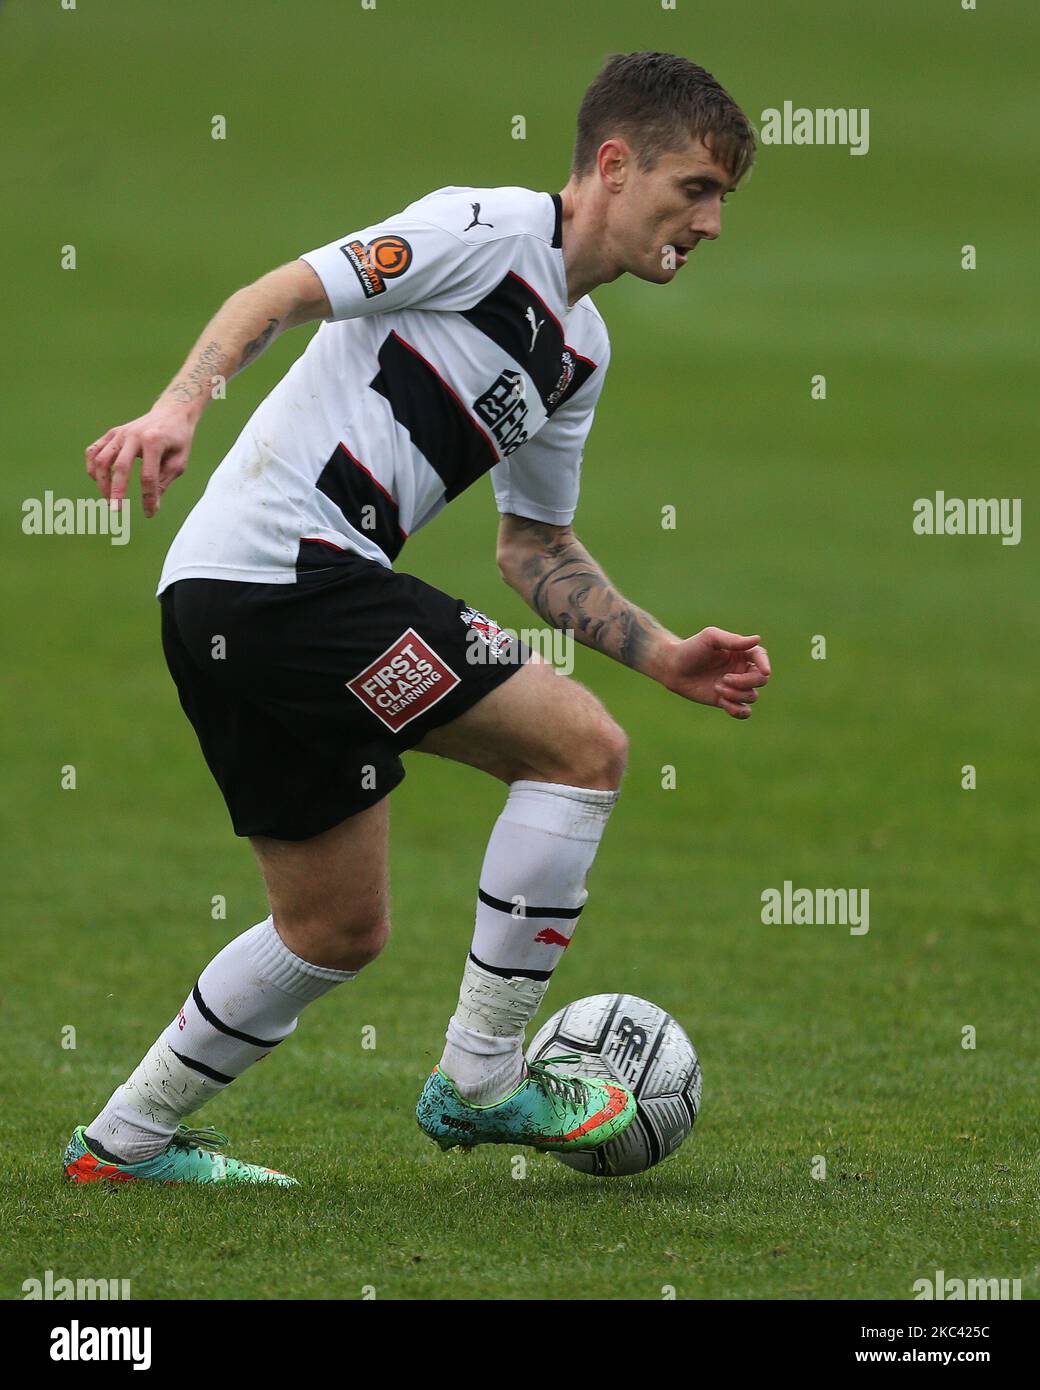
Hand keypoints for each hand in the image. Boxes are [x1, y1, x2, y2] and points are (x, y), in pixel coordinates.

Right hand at [85, 403, 195, 517]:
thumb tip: (151, 503)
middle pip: (120, 467)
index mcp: (154, 441)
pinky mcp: (112, 433)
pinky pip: (94, 450)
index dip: (148, 497)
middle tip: (116, 511)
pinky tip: (98, 480)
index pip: (148, 476)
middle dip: (117, 492)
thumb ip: (164, 481)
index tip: (150, 513)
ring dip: (101, 482)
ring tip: (108, 498)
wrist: (171, 413)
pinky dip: (92, 467)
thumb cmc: (177, 440)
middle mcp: (134, 436)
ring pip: (101, 459)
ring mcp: (120, 433)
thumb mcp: (179, 462)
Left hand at [651, 627, 771, 719]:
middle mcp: (741, 669)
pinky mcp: (726, 701)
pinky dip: (738, 710)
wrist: (672, 668)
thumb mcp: (710, 638)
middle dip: (745, 682)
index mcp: (740, 652)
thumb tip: (757, 639)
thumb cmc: (690, 649)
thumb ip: (733, 640)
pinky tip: (724, 704)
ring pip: (752, 696)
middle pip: (760, 680)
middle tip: (724, 679)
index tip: (765, 671)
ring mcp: (735, 686)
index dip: (765, 664)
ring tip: (717, 688)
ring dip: (736, 695)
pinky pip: (744, 711)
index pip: (761, 657)